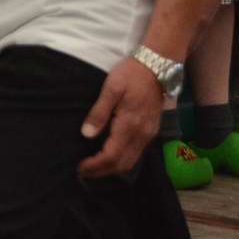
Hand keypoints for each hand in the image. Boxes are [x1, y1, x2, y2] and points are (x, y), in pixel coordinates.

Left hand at [78, 59, 163, 179]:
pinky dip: (122, 161)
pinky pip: (137, 154)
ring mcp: (149, 134)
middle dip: (102, 172)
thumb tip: (86, 134)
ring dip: (112, 169)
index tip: (81, 167)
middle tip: (84, 172)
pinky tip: (111, 156)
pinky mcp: (152, 131)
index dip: (95, 165)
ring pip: (131, 162)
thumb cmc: (132, 74)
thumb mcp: (112, 88)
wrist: (158, 66)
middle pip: (122, 164)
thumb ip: (99, 112)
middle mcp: (141, 134)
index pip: (111, 155)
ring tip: (95, 167)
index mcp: (129, 125)